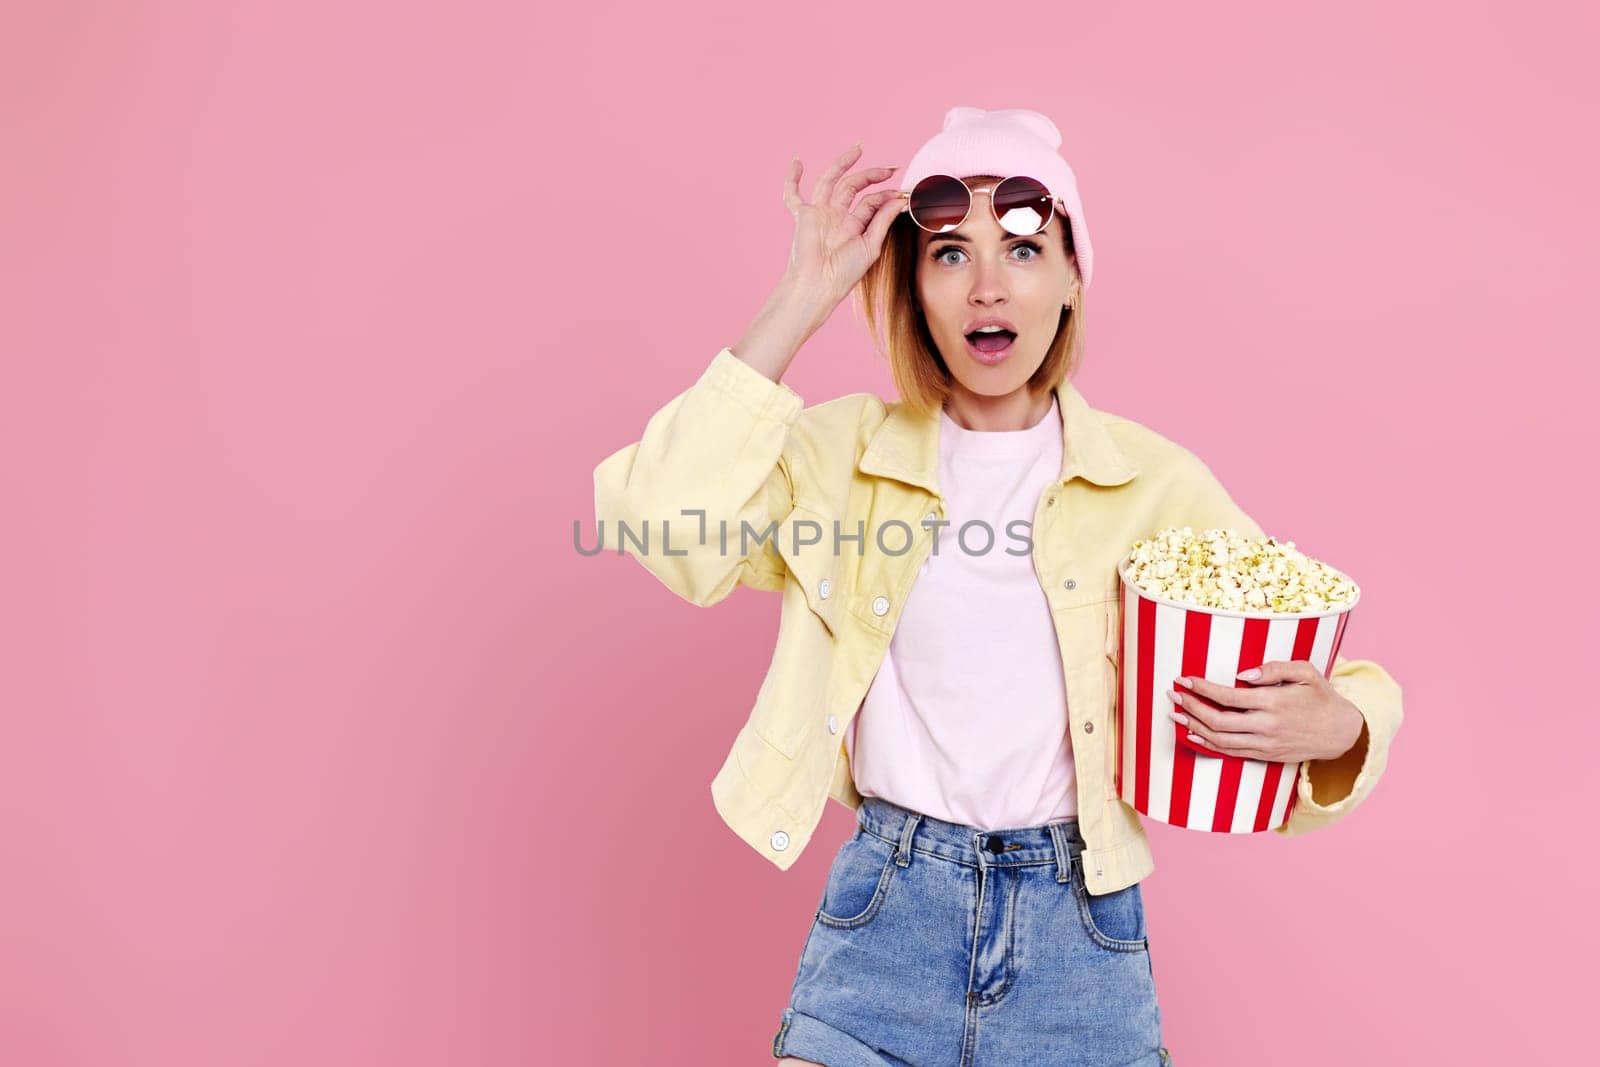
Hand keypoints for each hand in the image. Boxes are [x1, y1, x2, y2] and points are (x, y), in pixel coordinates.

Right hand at [779, 142, 905, 312]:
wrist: (819, 285)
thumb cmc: (845, 273)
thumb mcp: (871, 245)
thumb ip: (882, 220)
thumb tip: (899, 199)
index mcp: (854, 226)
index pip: (871, 201)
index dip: (887, 195)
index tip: (903, 193)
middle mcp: (837, 217)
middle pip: (854, 186)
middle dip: (872, 174)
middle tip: (891, 168)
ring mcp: (820, 214)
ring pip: (831, 181)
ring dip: (843, 163)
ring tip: (858, 149)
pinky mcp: (804, 216)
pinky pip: (793, 195)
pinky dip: (792, 179)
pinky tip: (797, 162)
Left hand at [1165, 660, 1364, 763]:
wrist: (1341, 733)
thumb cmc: (1321, 697)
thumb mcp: (1306, 673)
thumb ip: (1274, 668)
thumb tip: (1241, 674)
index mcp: (1274, 702)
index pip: (1228, 697)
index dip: (1201, 688)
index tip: (1184, 678)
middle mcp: (1266, 726)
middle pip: (1217, 720)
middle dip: (1191, 706)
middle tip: (1173, 693)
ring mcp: (1264, 744)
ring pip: (1219, 740)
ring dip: (1194, 726)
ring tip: (1176, 712)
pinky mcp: (1264, 755)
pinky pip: (1229, 752)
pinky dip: (1207, 743)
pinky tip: (1192, 734)